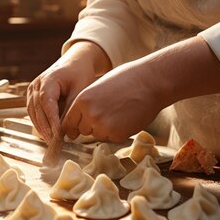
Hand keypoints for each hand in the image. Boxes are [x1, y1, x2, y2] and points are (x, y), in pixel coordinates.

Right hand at [27, 42, 109, 142]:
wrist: (75, 61)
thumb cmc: (80, 73)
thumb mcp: (80, 90)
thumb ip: (72, 109)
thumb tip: (68, 132)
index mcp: (48, 80)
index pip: (47, 104)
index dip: (51, 122)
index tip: (57, 136)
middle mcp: (36, 85)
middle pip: (37, 111)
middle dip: (46, 129)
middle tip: (55, 145)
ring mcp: (32, 90)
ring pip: (33, 114)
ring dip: (41, 129)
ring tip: (51, 142)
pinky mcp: (33, 96)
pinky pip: (34, 112)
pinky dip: (40, 123)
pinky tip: (48, 133)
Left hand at [61, 36, 219, 141]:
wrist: (151, 82)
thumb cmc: (125, 80)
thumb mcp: (97, 88)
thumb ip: (85, 104)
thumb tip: (77, 123)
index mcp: (81, 101)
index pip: (68, 123)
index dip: (73, 126)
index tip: (77, 129)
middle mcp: (89, 115)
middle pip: (82, 131)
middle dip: (91, 126)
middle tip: (107, 113)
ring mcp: (103, 127)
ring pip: (97, 135)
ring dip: (104, 129)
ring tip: (119, 112)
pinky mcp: (117, 135)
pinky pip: (111, 139)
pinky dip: (118, 132)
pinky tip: (127, 118)